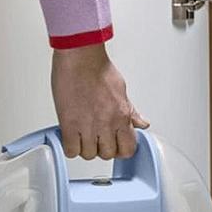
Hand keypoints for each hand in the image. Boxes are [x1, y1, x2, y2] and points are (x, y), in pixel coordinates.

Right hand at [51, 44, 148, 159]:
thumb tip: (142, 123)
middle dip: (101, 148)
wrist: (80, 57)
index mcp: (122, 116)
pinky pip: (71, 150)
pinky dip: (70, 146)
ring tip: (81, 135)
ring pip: (89, 154)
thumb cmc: (97, 68)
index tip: (114, 144)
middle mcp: (107, 123)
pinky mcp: (69, 124)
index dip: (120, 150)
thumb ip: (131, 111)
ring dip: (84, 147)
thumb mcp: (121, 90)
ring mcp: (88, 126)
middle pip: (107, 154)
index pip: (128, 149)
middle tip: (95, 137)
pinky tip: (70, 135)